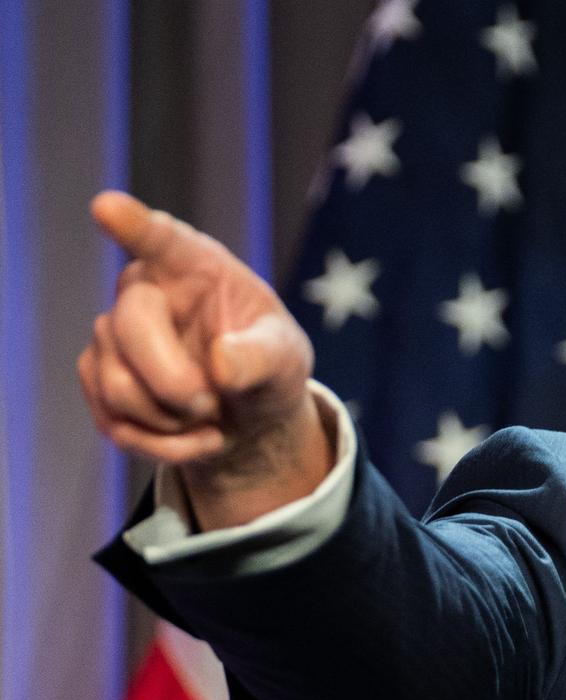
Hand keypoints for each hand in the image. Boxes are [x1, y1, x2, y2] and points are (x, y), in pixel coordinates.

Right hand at [79, 191, 332, 528]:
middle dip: (174, 382)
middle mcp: (145, 291)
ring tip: (211, 417)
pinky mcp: (98, 377)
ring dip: (173, 421)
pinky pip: (114, 421)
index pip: (161, 239)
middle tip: (212, 404)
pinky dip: (162, 445)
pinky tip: (195, 437)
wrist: (247, 415)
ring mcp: (113, 334)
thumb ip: (262, 357)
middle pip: (129, 327)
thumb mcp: (286, 360)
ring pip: (118, 385)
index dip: (134, 225)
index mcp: (196, 267)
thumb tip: (220, 364)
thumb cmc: (268, 368)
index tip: (107, 206)